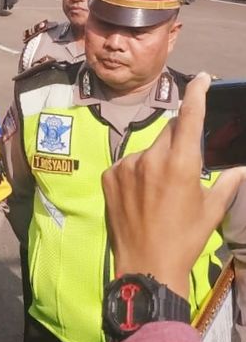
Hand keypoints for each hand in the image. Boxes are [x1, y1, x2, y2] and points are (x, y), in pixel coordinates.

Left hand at [102, 72, 245, 298]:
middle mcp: (150, 157)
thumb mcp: (211, 209)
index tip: (201, 78)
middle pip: (168, 133)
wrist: (146, 263)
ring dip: (156, 160)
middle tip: (184, 165)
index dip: (197, 94)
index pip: (189, 117)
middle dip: (178, 140)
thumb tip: (241, 169)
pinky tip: (140, 196)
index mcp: (181, 162)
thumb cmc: (184, 238)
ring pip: (147, 150)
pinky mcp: (109, 175)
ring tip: (160, 192)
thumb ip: (227, 182)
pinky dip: (136, 172)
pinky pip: (127, 164)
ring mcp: (126, 165)